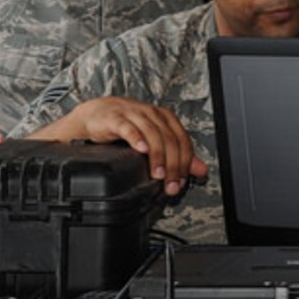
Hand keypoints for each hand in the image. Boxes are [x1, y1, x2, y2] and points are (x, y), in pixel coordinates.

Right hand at [28, 97, 207, 195]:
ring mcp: (134, 114)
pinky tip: (140, 150)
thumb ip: (178, 154)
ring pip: (152, 134)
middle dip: (172, 165)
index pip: (182, 140)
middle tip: (170, 185)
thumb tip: (201, 170)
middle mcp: (152, 114)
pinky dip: (136, 138)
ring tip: (157, 174)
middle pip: (169, 140)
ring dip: (157, 156)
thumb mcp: (155, 138)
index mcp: (166, 118)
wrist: (97, 114)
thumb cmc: (128, 125)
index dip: (185, 163)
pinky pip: (128, 127)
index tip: (181, 181)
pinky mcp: (116, 118)